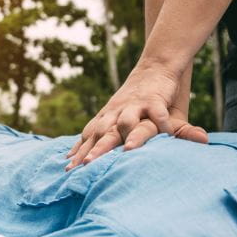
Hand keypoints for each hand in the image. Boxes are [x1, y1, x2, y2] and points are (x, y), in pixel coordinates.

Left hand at [66, 65, 208, 170]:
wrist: (154, 67)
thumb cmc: (132, 98)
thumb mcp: (113, 114)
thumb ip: (99, 134)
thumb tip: (73, 155)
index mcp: (106, 117)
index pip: (89, 136)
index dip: (80, 152)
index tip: (70, 169)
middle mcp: (116, 112)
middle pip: (102, 132)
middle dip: (95, 149)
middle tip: (88, 164)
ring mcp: (134, 106)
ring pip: (126, 122)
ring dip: (126, 135)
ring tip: (127, 151)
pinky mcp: (154, 100)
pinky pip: (157, 113)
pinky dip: (162, 123)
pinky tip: (166, 134)